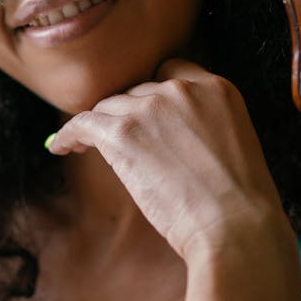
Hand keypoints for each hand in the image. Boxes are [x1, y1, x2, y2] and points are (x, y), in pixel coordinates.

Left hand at [47, 59, 290, 263]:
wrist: (236, 228)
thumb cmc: (241, 204)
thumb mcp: (233, 143)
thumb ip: (203, 125)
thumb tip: (166, 137)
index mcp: (216, 87)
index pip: (170, 73)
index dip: (152, 94)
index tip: (142, 113)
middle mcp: (182, 88)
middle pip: (136, 91)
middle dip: (128, 115)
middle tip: (117, 141)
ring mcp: (150, 107)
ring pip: (110, 107)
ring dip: (100, 127)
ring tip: (83, 144)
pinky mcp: (122, 132)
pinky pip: (83, 123)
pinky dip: (69, 134)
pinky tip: (59, 147)